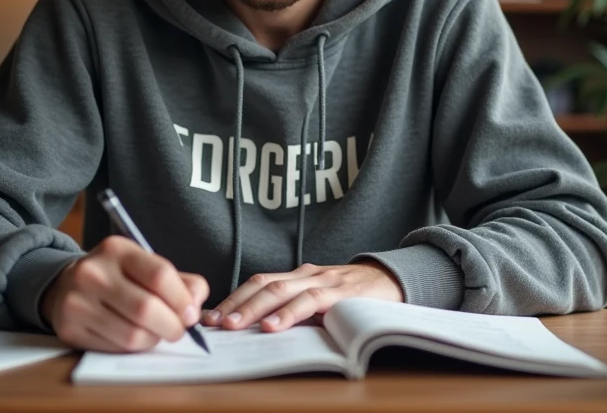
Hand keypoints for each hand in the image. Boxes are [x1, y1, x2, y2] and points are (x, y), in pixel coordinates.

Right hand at [40, 235, 208, 352]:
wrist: (65, 286)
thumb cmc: (117, 277)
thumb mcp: (144, 266)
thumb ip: (179, 282)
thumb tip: (196, 304)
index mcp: (117, 249)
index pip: (159, 275)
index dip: (182, 300)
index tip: (191, 314)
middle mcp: (93, 272)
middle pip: (147, 309)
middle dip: (172, 326)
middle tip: (178, 331)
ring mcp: (77, 301)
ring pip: (132, 334)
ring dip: (154, 340)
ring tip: (156, 333)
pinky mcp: (70, 329)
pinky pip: (115, 348)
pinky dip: (134, 348)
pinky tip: (134, 337)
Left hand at [203, 261, 403, 332]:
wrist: (396, 281)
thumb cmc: (356, 297)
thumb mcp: (322, 302)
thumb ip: (297, 310)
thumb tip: (260, 332)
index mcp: (299, 276)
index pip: (258, 283)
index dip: (233, 298)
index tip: (210, 316)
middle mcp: (307, 274)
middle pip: (263, 284)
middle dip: (236, 303)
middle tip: (213, 322)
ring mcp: (324, 280)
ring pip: (281, 290)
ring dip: (255, 308)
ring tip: (235, 325)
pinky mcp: (341, 292)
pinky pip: (311, 300)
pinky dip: (290, 312)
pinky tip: (274, 325)